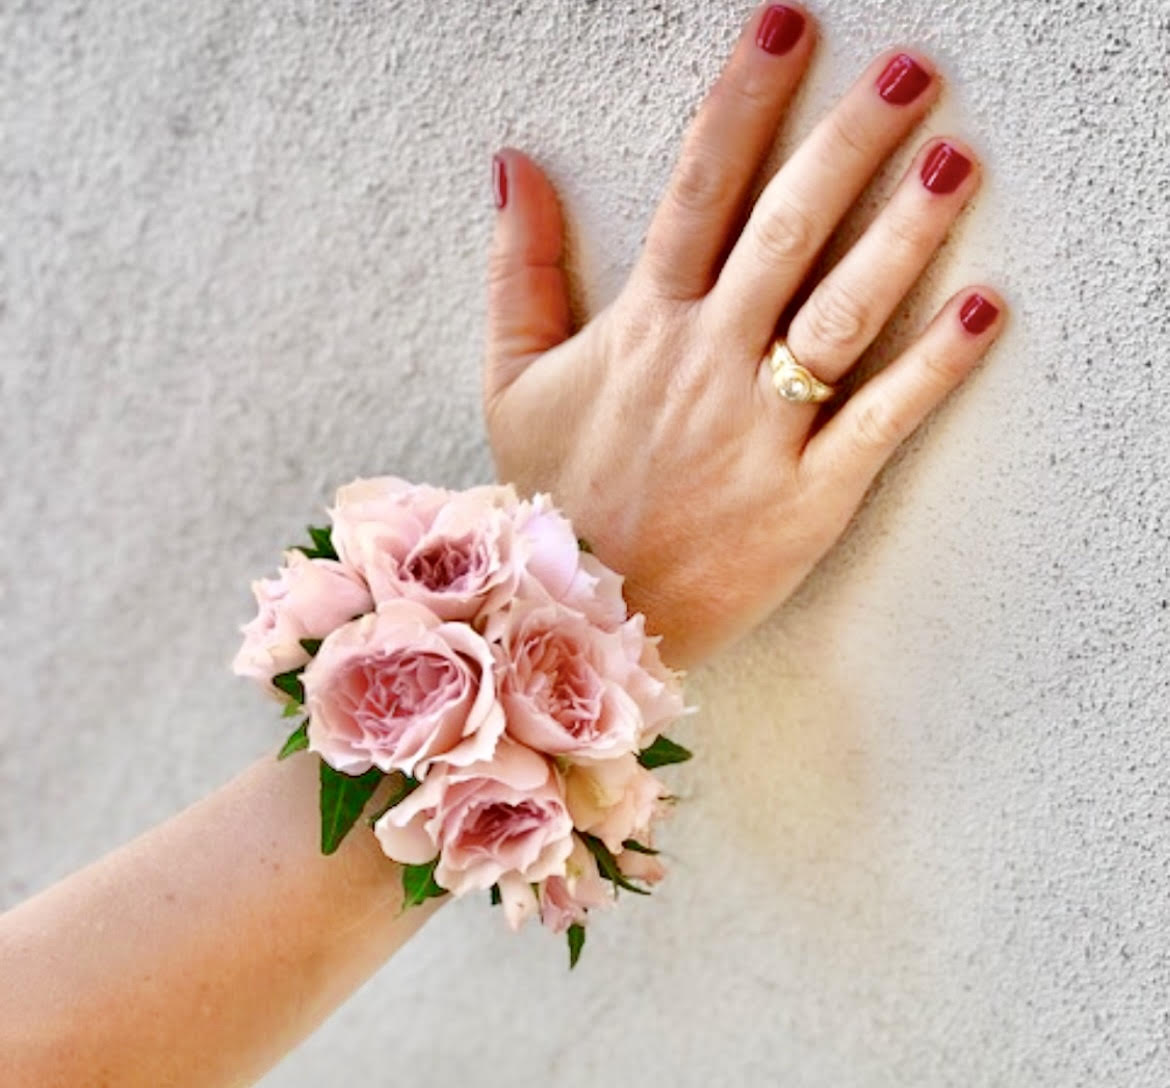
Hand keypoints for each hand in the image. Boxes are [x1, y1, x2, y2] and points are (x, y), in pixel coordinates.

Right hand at [482, 4, 1005, 668]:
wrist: (574, 619)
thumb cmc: (549, 496)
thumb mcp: (511, 381)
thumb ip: (518, 270)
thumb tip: (513, 166)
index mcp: (641, 328)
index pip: (696, 190)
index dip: (743, 101)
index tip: (787, 27)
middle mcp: (705, 364)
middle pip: (785, 231)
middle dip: (847, 142)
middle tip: (911, 73)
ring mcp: (758, 431)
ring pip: (839, 313)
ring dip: (902, 236)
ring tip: (955, 165)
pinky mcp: (804, 499)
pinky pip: (876, 421)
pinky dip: (933, 367)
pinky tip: (983, 309)